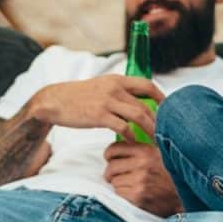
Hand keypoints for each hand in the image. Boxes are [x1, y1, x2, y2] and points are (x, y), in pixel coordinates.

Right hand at [28, 75, 164, 139]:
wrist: (53, 101)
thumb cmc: (78, 97)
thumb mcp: (101, 86)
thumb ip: (119, 91)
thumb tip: (137, 102)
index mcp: (117, 79)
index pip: (147, 85)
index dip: (161, 97)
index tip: (169, 110)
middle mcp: (115, 88)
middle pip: (146, 103)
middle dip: (159, 120)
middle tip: (166, 132)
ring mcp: (107, 101)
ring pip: (138, 115)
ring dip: (150, 130)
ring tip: (156, 140)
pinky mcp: (99, 116)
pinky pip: (122, 127)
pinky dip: (131, 136)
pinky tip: (133, 142)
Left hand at [103, 141, 182, 216]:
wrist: (184, 197)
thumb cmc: (171, 176)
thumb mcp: (160, 154)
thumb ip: (143, 147)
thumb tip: (123, 140)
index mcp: (146, 151)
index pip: (114, 149)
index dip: (109, 155)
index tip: (110, 159)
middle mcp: (142, 164)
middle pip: (111, 167)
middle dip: (111, 173)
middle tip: (115, 177)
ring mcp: (140, 180)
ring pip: (114, 181)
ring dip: (118, 185)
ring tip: (130, 185)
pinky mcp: (138, 196)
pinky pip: (119, 193)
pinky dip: (123, 195)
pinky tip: (134, 194)